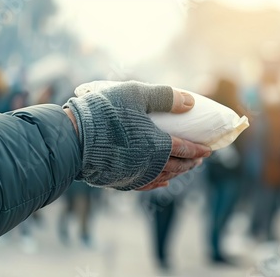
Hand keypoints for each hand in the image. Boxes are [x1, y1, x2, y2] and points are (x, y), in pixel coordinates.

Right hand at [66, 80, 210, 190]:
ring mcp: (134, 176)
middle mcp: (150, 165)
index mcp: (158, 145)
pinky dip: (158, 184)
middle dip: (191, 163)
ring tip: (183, 170)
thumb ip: (165, 97)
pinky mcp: (119, 182)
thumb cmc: (103, 113)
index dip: (199, 149)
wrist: (70, 139)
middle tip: (199, 160)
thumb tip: (191, 102)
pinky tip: (161, 183)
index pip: (185, 149)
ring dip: (177, 173)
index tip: (208, 149)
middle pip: (177, 166)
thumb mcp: (136, 94)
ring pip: (163, 177)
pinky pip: (145, 186)